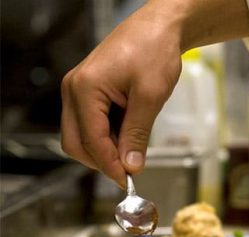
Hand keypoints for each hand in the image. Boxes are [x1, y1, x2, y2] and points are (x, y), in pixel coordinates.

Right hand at [60, 0, 248, 187]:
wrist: (158, 27)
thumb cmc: (154, 51)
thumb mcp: (149, 97)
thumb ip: (137, 135)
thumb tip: (130, 166)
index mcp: (84, 89)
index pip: (91, 142)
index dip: (109, 166)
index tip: (127, 181)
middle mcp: (74, 91)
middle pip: (77, 143)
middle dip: (102, 160)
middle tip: (129, 168)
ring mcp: (79, 91)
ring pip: (83, 136)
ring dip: (106, 149)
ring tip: (134, 147)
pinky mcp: (89, 93)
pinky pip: (92, 125)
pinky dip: (109, 136)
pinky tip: (128, 134)